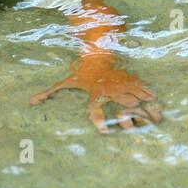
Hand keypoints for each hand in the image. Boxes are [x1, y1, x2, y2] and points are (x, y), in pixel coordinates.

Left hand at [30, 57, 158, 132]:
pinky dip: (148, 92)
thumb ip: (48, 92)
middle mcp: (110, 90)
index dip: (98, 120)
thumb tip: (31, 101)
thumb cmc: (82, 75)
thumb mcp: (65, 82)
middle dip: (130, 115)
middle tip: (136, 127)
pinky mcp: (129, 79)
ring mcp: (121, 84)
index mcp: (95, 94)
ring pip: (135, 95)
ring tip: (154, 116)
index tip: (102, 132)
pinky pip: (141, 87)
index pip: (95, 109)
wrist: (97, 56)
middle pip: (121, 104)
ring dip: (144, 106)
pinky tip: (156, 99)